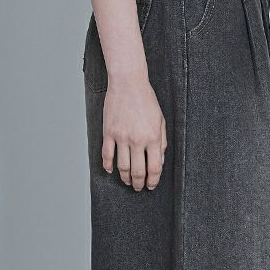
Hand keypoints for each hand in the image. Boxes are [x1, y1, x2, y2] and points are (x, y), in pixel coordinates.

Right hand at [101, 73, 166, 190]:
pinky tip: (111, 170)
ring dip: (126, 178)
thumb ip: (162, 141)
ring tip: (128, 181)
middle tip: (139, 187)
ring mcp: (121, 137)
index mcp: (153, 137)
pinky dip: (108, 166)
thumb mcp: (160, 119)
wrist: (128, 82)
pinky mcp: (108, 133)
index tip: (151, 185)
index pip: (154, 167)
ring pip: (122, 167)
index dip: (153, 180)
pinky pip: (107, 156)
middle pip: (138, 171)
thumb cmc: (146, 99)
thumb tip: (160, 160)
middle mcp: (137, 139)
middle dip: (139, 184)